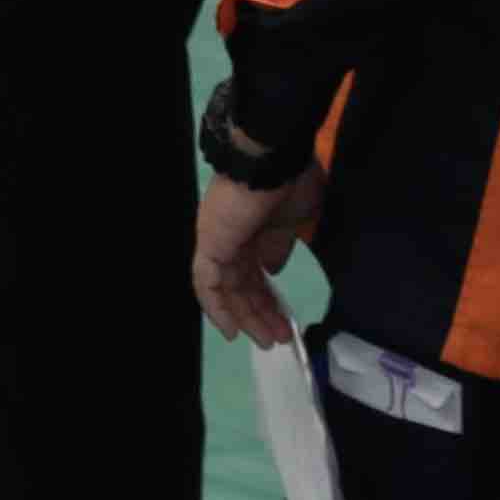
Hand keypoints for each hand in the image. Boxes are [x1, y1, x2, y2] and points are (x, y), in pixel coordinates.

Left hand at [192, 167, 327, 347]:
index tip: (287, 322)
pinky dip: (217, 307)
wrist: (272, 160)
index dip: (269, 300)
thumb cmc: (289, 183)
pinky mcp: (209, 244)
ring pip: (226, 289)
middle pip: (241, 286)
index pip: (255, 275)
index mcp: (251, 233)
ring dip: (246, 316)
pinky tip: (232, 330)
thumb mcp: (293, 222)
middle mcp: (230, 239)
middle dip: (260, 314)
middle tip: (279, 338)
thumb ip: (278, 248)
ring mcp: (217, 241)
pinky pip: (206, 283)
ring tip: (266, 339)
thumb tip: (272, 271)